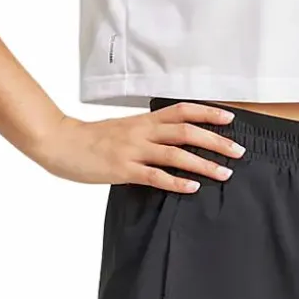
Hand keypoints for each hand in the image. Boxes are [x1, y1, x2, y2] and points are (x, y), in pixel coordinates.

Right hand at [31, 100, 247, 191]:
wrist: (60, 142)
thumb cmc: (91, 139)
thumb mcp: (123, 129)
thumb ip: (146, 134)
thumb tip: (169, 142)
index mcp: (143, 120)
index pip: (182, 111)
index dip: (208, 112)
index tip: (230, 119)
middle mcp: (142, 132)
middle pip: (186, 131)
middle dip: (216, 141)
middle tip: (238, 151)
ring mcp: (133, 150)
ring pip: (175, 154)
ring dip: (203, 163)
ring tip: (224, 173)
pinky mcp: (123, 169)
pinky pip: (154, 176)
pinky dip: (176, 182)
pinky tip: (192, 188)